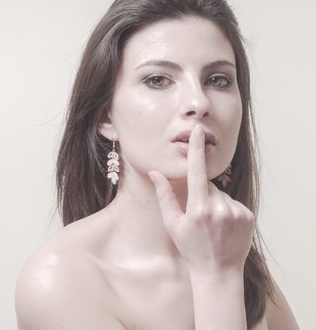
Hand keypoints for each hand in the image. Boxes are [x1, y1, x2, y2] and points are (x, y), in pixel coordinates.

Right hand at [148, 125, 254, 272]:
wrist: (219, 271)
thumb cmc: (191, 248)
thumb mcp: (172, 224)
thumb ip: (164, 196)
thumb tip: (155, 173)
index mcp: (198, 208)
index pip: (196, 171)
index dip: (196, 149)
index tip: (198, 131)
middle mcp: (219, 207)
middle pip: (208, 185)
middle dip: (202, 193)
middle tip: (200, 216)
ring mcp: (236, 211)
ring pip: (221, 194)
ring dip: (215, 202)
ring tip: (213, 224)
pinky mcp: (248, 215)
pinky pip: (234, 202)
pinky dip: (227, 209)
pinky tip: (224, 226)